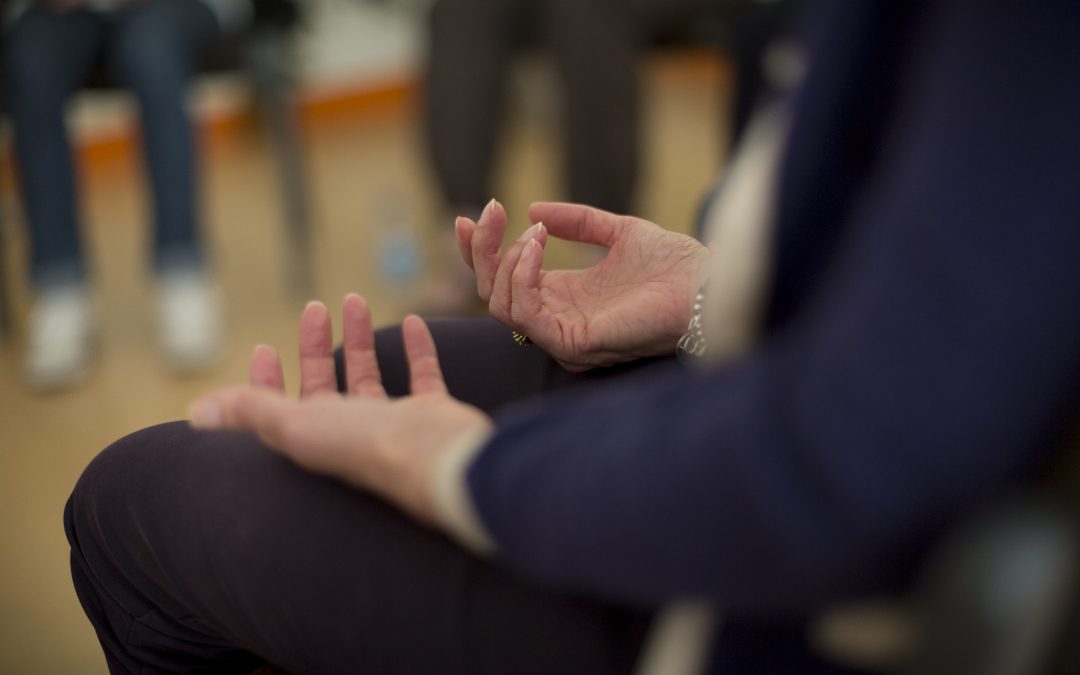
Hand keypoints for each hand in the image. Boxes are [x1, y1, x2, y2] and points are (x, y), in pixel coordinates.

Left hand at [188, 295, 492, 523]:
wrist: (438, 462)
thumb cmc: (365, 445)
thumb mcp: (295, 425)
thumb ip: (251, 412)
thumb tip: (196, 412)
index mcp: (315, 439)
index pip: (280, 408)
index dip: (265, 382)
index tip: (264, 347)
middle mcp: (352, 435)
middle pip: (326, 385)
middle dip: (315, 346)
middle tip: (315, 307)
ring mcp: (395, 425)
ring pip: (371, 376)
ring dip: (361, 339)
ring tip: (355, 299)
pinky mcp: (431, 415)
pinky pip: (423, 375)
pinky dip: (417, 349)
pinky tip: (414, 322)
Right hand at [456, 201, 709, 370]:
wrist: (707, 285)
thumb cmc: (675, 266)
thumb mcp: (619, 232)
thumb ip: (578, 222)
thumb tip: (534, 209)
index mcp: (564, 298)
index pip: (504, 281)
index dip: (482, 250)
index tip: (475, 214)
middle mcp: (557, 321)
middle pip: (492, 293)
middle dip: (481, 249)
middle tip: (490, 211)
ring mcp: (562, 336)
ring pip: (500, 305)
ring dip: (507, 260)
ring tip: (534, 233)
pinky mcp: (573, 344)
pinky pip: (526, 314)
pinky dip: (522, 277)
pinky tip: (535, 246)